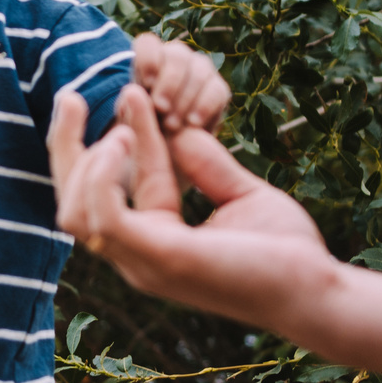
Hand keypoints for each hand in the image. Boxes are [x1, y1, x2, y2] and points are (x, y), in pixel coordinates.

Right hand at [48, 84, 339, 337]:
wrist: (316, 290)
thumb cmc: (287, 253)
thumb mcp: (242, 194)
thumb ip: (208, 166)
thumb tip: (182, 132)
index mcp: (156, 242)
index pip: (119, 186)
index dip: (127, 135)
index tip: (134, 93)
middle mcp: (139, 256)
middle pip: (73, 203)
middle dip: (66, 147)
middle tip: (71, 97)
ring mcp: (143, 260)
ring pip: (74, 211)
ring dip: (83, 160)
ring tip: (119, 127)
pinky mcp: (158, 256)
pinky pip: (102, 215)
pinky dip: (102, 174)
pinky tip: (124, 139)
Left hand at [127, 31, 229, 133]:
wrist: (169, 152)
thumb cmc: (143, 131)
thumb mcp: (130, 120)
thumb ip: (129, 106)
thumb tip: (132, 90)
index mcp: (149, 60)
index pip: (148, 43)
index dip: (149, 59)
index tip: (147, 84)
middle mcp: (176, 59)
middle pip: (177, 56)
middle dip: (169, 83)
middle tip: (161, 109)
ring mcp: (200, 70)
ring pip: (199, 71)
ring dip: (185, 98)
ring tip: (173, 126)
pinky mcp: (219, 89)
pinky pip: (217, 89)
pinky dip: (205, 106)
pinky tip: (193, 123)